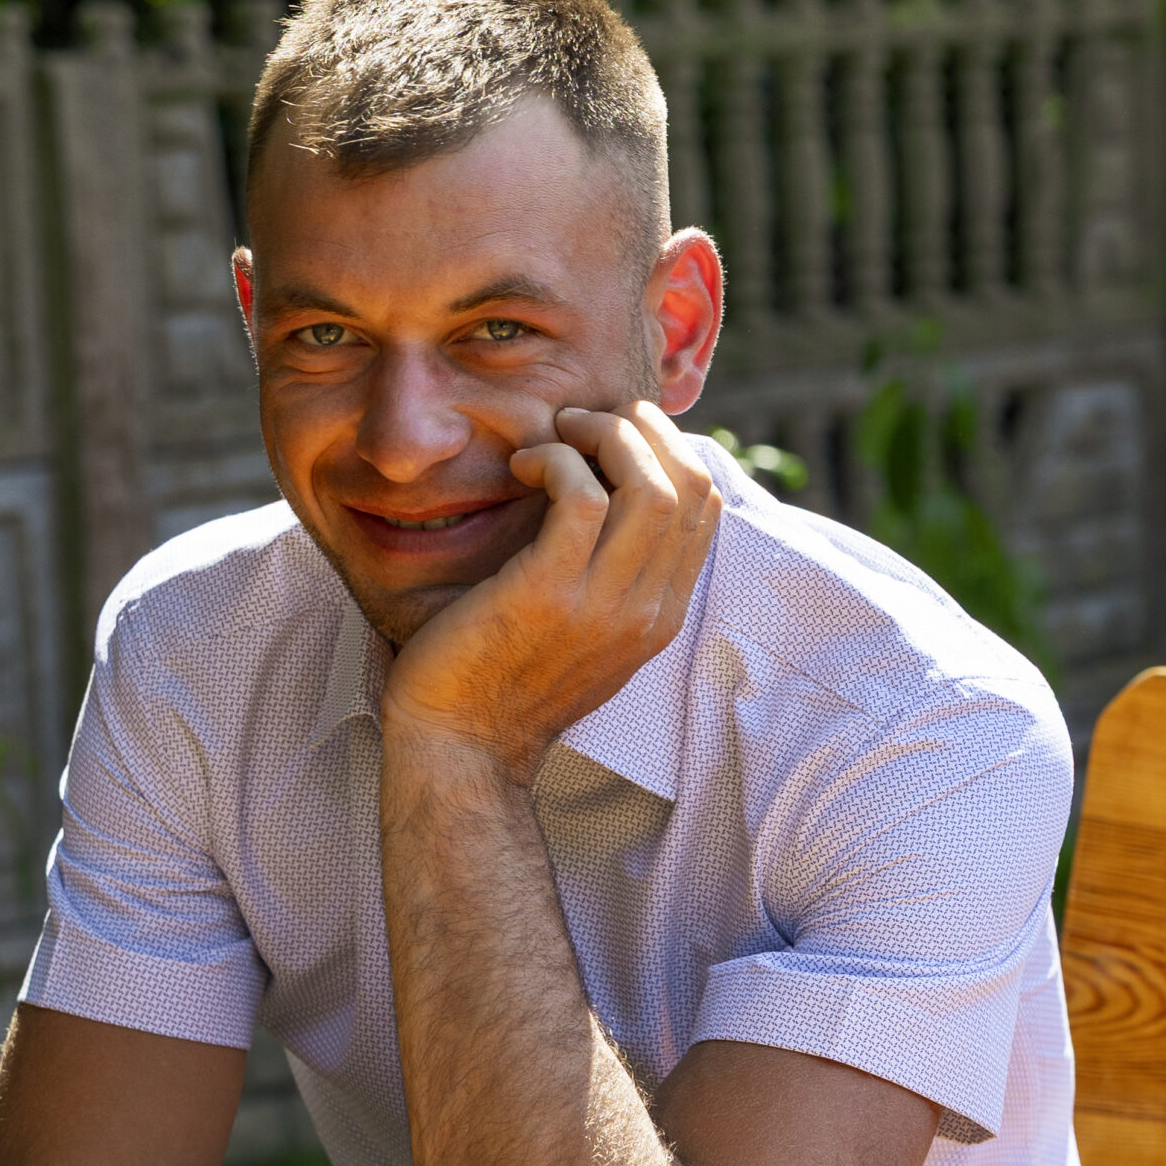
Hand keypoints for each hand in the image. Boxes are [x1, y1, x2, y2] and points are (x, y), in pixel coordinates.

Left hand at [380, 401, 718, 780]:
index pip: (704, 507)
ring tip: (557, 435)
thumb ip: (613, 579)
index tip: (618, 435)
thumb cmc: (504, 681)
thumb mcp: (585, 635)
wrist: (460, 745)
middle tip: (584, 420)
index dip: (669, 448)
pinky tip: (524, 467)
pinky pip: (583, 496)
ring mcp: (603, 605)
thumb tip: (608, 497)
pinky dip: (557, 461)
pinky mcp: (549, 592)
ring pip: (648, 484)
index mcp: (660, 617)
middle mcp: (645, 611)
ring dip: (602, 436)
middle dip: (641, 429)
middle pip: (688, 483)